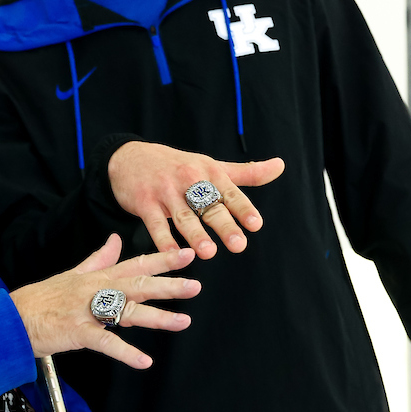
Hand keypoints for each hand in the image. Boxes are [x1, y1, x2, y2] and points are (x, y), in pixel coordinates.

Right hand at [10, 234, 199, 368]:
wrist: (13, 318)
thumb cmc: (44, 298)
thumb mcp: (74, 273)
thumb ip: (99, 258)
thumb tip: (116, 240)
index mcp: (98, 275)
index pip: (135, 263)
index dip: (162, 258)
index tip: (188, 254)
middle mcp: (96, 288)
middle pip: (138, 284)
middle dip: (168, 285)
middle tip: (195, 286)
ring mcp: (86, 309)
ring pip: (127, 311)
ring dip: (157, 317)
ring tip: (182, 322)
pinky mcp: (77, 332)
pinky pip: (106, 342)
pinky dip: (125, 352)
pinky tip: (144, 361)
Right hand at [107, 141, 283, 258]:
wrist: (129, 158)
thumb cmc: (177, 166)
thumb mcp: (211, 166)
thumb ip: (246, 173)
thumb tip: (280, 166)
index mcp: (209, 172)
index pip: (229, 192)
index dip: (242, 208)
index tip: (255, 224)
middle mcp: (188, 180)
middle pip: (208, 206)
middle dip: (223, 225)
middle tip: (238, 244)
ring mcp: (165, 191)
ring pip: (183, 215)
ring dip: (195, 234)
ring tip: (208, 252)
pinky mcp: (144, 202)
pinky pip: (155, 223)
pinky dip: (163, 239)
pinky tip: (173, 253)